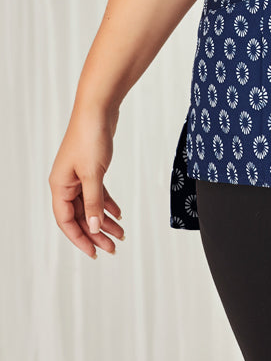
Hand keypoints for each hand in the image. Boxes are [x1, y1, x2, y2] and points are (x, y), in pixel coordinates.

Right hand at [49, 102, 124, 258]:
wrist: (98, 108)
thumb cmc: (90, 136)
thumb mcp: (93, 174)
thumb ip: (94, 202)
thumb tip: (94, 228)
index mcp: (60, 186)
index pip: (67, 221)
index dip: (80, 239)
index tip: (94, 252)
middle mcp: (66, 182)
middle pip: (80, 216)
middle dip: (96, 233)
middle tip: (112, 248)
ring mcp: (78, 175)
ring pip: (91, 205)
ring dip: (105, 220)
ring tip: (120, 234)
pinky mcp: (91, 167)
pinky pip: (97, 192)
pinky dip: (107, 203)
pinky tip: (119, 213)